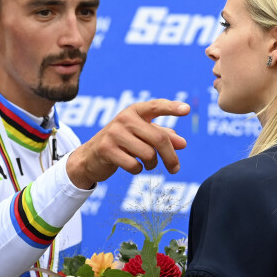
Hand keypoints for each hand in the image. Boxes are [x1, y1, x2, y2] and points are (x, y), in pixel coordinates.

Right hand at [66, 99, 189, 188]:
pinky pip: (134, 165)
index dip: (172, 108)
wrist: (90, 157)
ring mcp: (114, 133)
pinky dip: (138, 170)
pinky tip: (133, 166)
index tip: (187, 109)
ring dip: (152, 164)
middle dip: (170, 157)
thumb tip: (183, 144)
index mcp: (135, 111)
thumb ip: (163, 137)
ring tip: (147, 164)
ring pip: (149, 154)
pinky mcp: (107, 149)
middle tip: (175, 169)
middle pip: (159, 139)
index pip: (156, 106)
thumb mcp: (142, 137)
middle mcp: (124, 118)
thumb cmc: (122, 144)